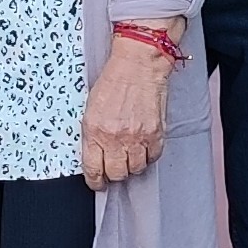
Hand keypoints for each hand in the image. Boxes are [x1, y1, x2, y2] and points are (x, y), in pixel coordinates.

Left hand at [80, 20, 182, 190]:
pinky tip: (143, 145)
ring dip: (132, 164)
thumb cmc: (113, 81)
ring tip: (129, 152)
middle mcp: (115, 137)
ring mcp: (137, 138)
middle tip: (114, 166)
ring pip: (136, 169)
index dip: (95, 180)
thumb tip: (95, 154)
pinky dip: (148, 155)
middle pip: (116, 174)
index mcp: (94, 130)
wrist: (138, 65)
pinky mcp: (156, 135)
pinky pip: (152, 158)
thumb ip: (93, 132)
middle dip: (113, 173)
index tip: (97, 182)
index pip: (93, 168)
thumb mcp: (91, 106)